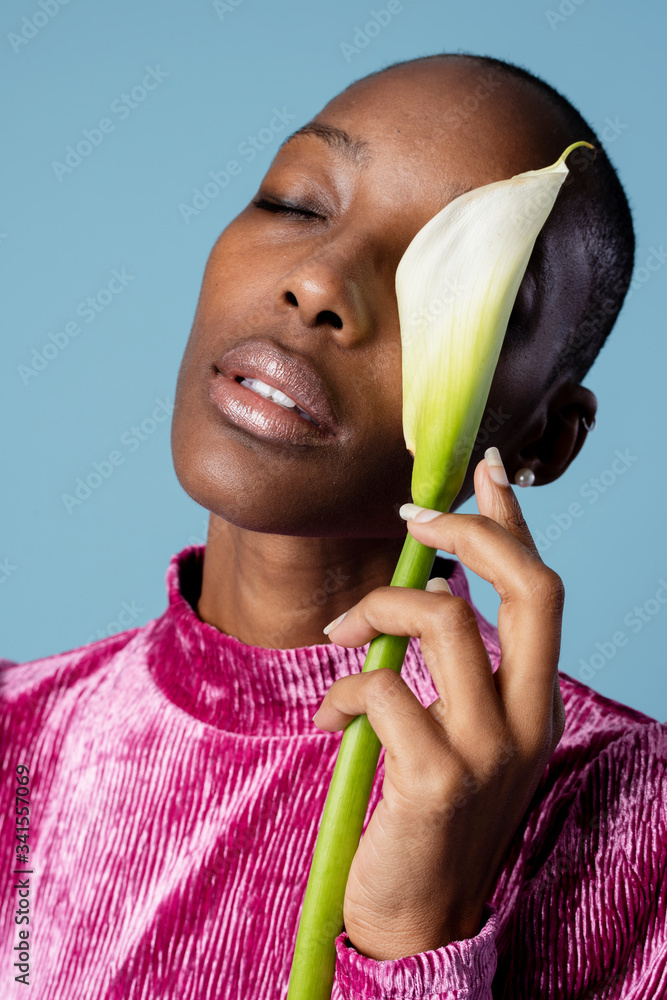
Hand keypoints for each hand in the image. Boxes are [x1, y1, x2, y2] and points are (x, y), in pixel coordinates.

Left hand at [312, 453, 565, 960]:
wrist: (417, 920)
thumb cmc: (428, 815)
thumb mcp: (457, 732)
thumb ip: (451, 670)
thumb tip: (425, 591)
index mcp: (537, 704)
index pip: (541, 592)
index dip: (515, 526)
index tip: (486, 474)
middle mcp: (530, 721)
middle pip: (531, 589)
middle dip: (471, 534)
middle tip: (416, 516)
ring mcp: (489, 751)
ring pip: (444, 621)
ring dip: (378, 610)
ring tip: (342, 637)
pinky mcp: (436, 778)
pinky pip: (384, 689)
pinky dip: (344, 692)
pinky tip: (332, 724)